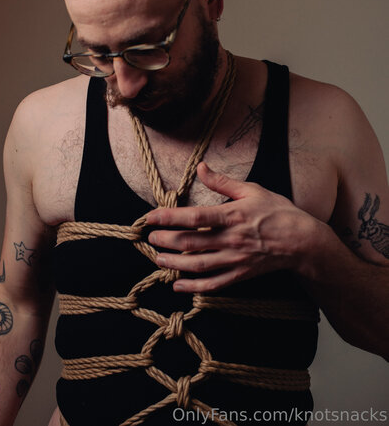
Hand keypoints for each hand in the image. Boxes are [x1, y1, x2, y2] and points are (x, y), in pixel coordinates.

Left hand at [145, 162, 314, 292]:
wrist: (303, 241)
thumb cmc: (277, 211)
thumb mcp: (251, 190)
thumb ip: (222, 181)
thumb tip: (200, 166)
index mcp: (233, 215)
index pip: (195, 217)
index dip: (170, 217)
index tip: (151, 216)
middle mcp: (232, 239)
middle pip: (192, 242)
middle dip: (167, 241)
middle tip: (150, 238)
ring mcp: (236, 260)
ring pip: (199, 265)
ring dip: (175, 264)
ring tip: (158, 259)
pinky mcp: (241, 275)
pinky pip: (214, 284)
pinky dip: (194, 288)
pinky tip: (179, 286)